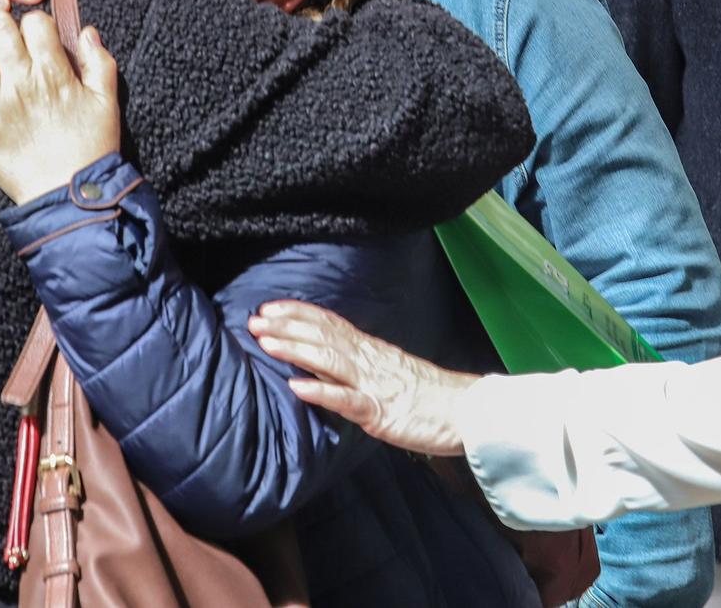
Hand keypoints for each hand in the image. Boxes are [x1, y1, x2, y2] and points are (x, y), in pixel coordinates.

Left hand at [0, 10, 120, 203]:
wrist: (67, 195)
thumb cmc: (91, 148)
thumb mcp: (107, 102)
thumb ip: (100, 62)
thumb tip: (87, 31)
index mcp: (54, 74)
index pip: (36, 23)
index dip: (34, 21)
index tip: (34, 30)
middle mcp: (21, 84)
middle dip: (0, 22)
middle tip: (0, 28)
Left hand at [250, 301, 478, 456]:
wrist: (466, 412)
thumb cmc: (429, 396)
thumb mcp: (389, 372)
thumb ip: (361, 365)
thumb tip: (327, 360)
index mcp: (371, 350)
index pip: (329, 323)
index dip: (298, 313)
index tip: (269, 307)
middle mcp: (369, 360)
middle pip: (323, 336)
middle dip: (286, 327)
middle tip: (254, 320)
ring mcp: (373, 385)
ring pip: (329, 360)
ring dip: (295, 350)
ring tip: (266, 343)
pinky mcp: (381, 412)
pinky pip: (347, 401)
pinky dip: (321, 392)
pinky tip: (297, 387)